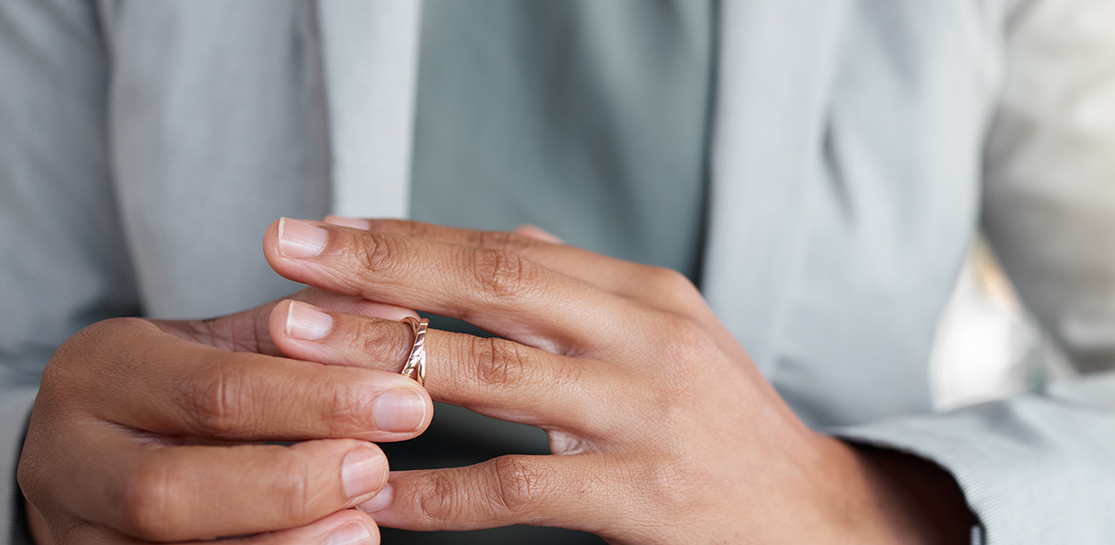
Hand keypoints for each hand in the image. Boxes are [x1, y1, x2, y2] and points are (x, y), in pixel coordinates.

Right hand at [19, 289, 431, 543]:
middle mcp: (71, 458)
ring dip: (283, 543)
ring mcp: (78, 531)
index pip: (215, 391)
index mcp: (101, 372)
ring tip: (363, 524)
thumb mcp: (222, 346)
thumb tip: (400, 317)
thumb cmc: (173, 391)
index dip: (318, 401)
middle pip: (171, 490)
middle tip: (375, 468)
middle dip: (288, 484)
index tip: (405, 400)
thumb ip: (305, 331)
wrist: (93, 450)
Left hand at [263, 218, 974, 543]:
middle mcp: (645, 340)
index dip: (411, 235)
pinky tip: (372, 492)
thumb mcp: (671, 337)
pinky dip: (433, 491)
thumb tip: (504, 235)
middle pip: (492, 285)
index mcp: (646, 294)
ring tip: (296, 351)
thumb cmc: (725, 426)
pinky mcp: (638, 496)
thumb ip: (586, 289)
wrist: (811, 515)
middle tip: (284, 258)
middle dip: (380, 269)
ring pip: (490, 376)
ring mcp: (642, 417)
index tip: (324, 228)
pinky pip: (512, 488)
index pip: (510, 247)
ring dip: (382, 360)